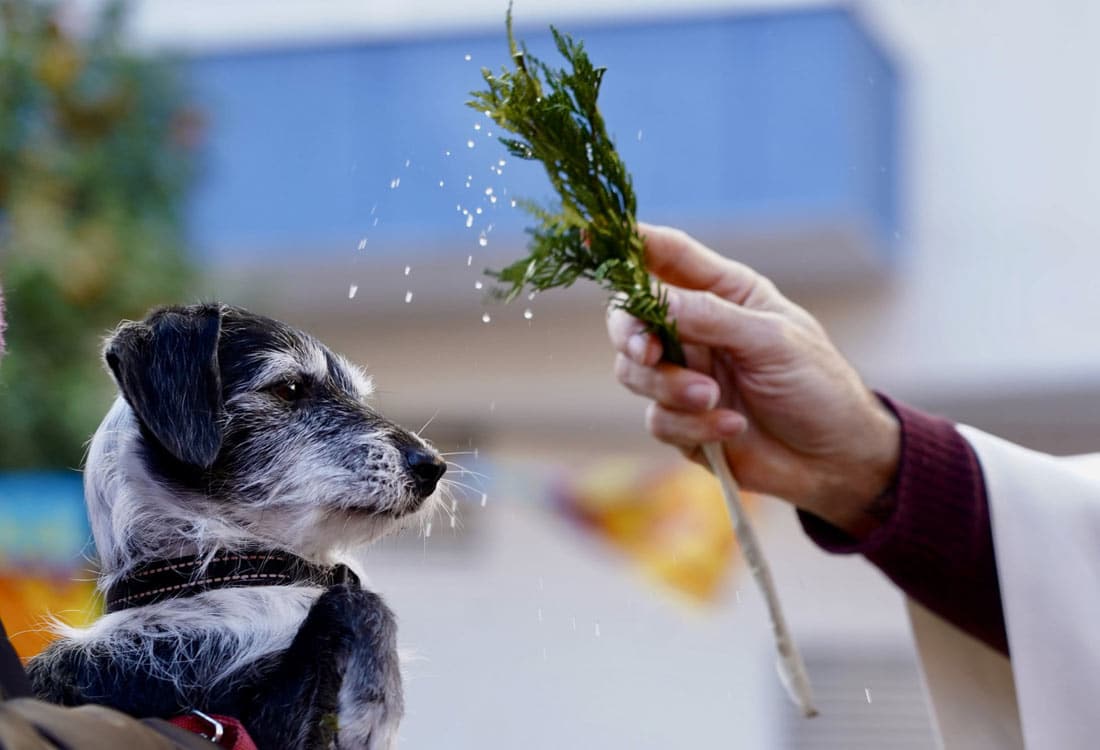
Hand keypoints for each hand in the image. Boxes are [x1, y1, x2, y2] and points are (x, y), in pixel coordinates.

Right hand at [608, 224, 900, 537]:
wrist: (835, 459)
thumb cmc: (817, 385)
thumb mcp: (772, 340)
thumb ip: (710, 317)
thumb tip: (653, 299)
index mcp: (722, 293)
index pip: (666, 257)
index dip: (629, 242)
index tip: (593, 235)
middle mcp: (695, 330)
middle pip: (630, 319)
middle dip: (631, 336)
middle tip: (649, 354)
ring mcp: (685, 377)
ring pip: (634, 373)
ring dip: (669, 388)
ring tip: (714, 400)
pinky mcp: (683, 423)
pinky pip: (658, 420)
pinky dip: (693, 425)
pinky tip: (733, 428)